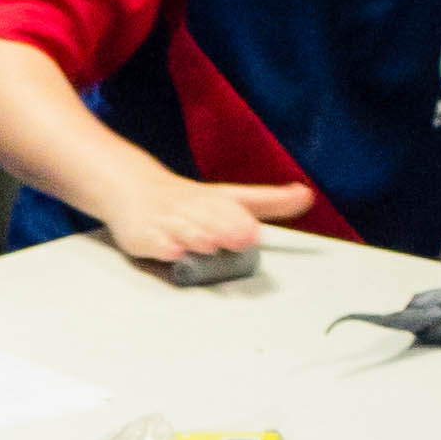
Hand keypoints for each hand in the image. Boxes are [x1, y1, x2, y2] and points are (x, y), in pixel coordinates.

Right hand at [107, 168, 309, 263]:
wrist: (134, 188)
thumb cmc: (187, 200)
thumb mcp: (230, 196)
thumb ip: (269, 201)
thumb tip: (306, 195)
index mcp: (217, 199)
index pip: (239, 202)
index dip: (251, 213)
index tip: (259, 226)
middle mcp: (194, 208)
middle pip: (212, 217)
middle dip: (227, 227)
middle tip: (244, 236)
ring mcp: (168, 221)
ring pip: (185, 229)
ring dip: (199, 237)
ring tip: (211, 245)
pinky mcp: (145, 234)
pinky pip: (155, 241)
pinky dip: (164, 246)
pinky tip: (173, 251)